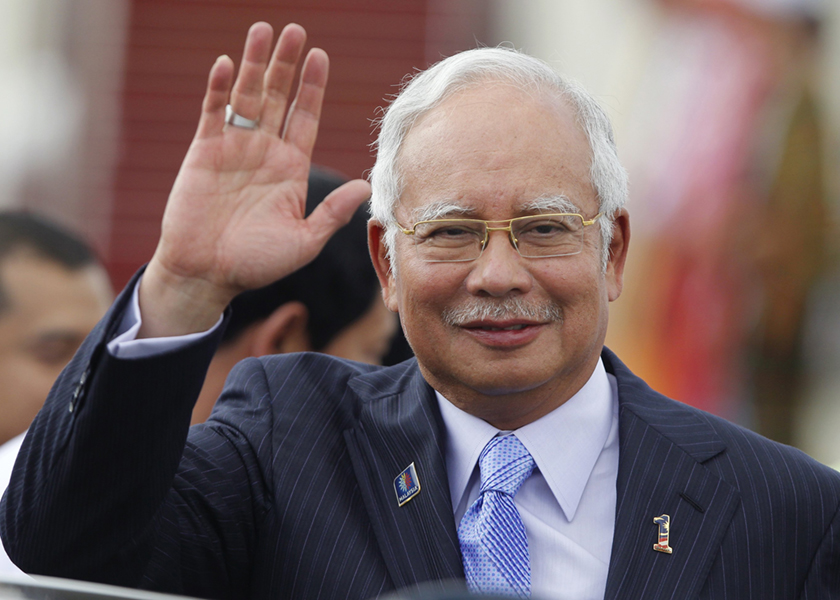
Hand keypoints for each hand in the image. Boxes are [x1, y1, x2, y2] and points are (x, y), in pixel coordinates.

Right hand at [138, 23, 370, 337]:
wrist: (207, 274)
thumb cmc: (257, 263)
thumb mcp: (304, 241)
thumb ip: (332, 212)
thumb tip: (366, 184)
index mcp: (291, 168)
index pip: (306, 117)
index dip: (313, 87)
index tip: (320, 56)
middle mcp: (264, 151)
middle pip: (278, 97)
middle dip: (286, 65)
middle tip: (294, 30)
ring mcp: (233, 148)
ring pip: (247, 96)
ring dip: (254, 64)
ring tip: (263, 31)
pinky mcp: (204, 151)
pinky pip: (213, 112)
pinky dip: (220, 89)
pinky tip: (228, 64)